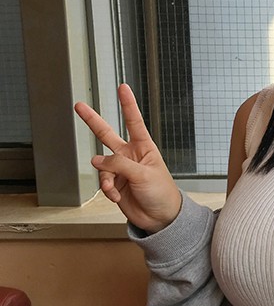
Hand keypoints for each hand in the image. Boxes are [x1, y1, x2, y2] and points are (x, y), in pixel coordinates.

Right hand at [74, 85, 180, 232]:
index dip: (128, 104)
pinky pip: (102, 182)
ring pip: (101, 166)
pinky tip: (117, 195)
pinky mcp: (114, 183)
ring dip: (106, 178)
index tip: (123, 88)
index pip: (134, 121)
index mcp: (144, 147)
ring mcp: (120, 169)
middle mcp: (130, 155)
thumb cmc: (162, 192)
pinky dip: (108, 190)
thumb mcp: (144, 175)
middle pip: (107, 134)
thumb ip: (119, 165)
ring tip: (115, 187)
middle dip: (93, 120)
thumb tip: (97, 159)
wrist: (160, 217)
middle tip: (79, 106)